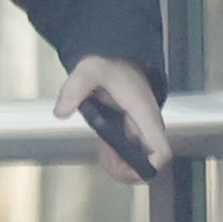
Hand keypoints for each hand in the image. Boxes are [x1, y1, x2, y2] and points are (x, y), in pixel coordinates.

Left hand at [54, 55, 172, 183]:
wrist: (117, 54)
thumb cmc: (111, 63)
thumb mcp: (89, 71)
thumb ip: (74, 89)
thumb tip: (61, 111)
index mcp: (143, 113)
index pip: (161, 151)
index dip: (148, 167)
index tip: (125, 166)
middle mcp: (147, 124)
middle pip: (147, 162)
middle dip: (124, 167)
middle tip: (104, 155)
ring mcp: (142, 127)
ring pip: (137, 159)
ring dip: (118, 161)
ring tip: (101, 147)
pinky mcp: (134, 128)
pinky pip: (129, 149)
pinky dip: (116, 152)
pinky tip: (103, 142)